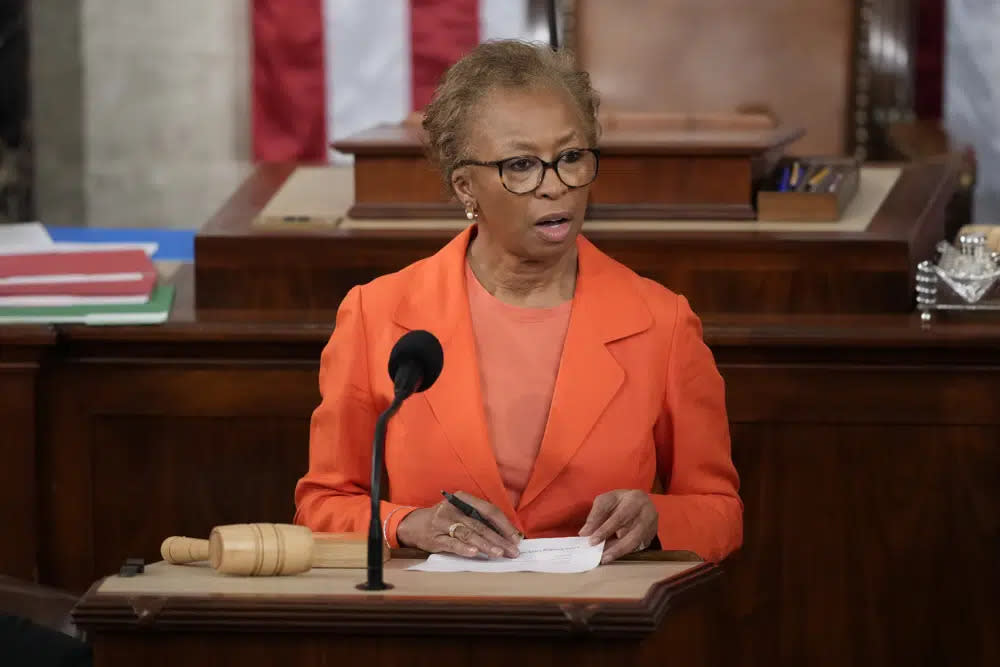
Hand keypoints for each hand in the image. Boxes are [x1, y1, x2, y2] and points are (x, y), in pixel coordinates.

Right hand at [396, 491, 520, 557]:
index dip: (504, 525)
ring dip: (486, 544)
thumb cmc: (445, 519)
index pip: (489, 510)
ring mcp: (443, 523)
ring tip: (499, 553)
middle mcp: (453, 509)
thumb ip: (480, 520)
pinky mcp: (435, 538)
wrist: (414, 524)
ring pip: (469, 534)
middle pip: (481, 525)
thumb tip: (508, 535)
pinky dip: (464, 548)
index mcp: (463, 499)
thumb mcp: (461, 511)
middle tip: (512, 551)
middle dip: (499, 539)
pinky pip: (452, 544)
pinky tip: (475, 553)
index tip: (516, 537)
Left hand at [579, 490, 658, 562]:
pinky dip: (624, 552)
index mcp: (636, 499)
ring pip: (636, 543)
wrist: (639, 501)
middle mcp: (648, 513)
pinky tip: (613, 555)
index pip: (620, 517)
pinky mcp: (651, 536)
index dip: (605, 530)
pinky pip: (638, 547)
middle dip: (614, 547)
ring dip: (619, 552)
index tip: (592, 541)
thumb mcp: (605, 500)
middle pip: (632, 534)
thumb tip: (585, 533)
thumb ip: (595, 515)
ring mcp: (652, 526)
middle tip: (599, 555)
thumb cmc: (620, 501)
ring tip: (604, 558)